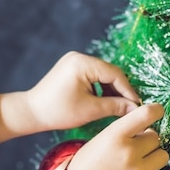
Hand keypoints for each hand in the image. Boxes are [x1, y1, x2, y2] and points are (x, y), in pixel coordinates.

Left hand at [25, 51, 139, 130]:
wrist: (32, 112)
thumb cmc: (58, 112)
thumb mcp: (91, 110)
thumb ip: (115, 107)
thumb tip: (135, 108)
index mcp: (83, 63)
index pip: (115, 74)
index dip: (128, 91)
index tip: (137, 106)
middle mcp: (79, 57)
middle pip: (110, 73)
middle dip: (120, 91)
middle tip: (130, 108)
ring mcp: (74, 61)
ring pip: (102, 75)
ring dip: (111, 90)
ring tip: (118, 108)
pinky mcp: (72, 68)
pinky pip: (93, 76)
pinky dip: (100, 88)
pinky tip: (105, 102)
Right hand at [61, 103, 167, 169]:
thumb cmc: (88, 166)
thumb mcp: (100, 140)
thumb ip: (124, 131)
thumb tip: (148, 126)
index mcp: (116, 135)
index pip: (147, 114)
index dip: (157, 110)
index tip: (158, 112)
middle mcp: (129, 152)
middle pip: (156, 138)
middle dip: (147, 142)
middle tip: (134, 150)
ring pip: (162, 156)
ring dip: (153, 158)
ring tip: (137, 165)